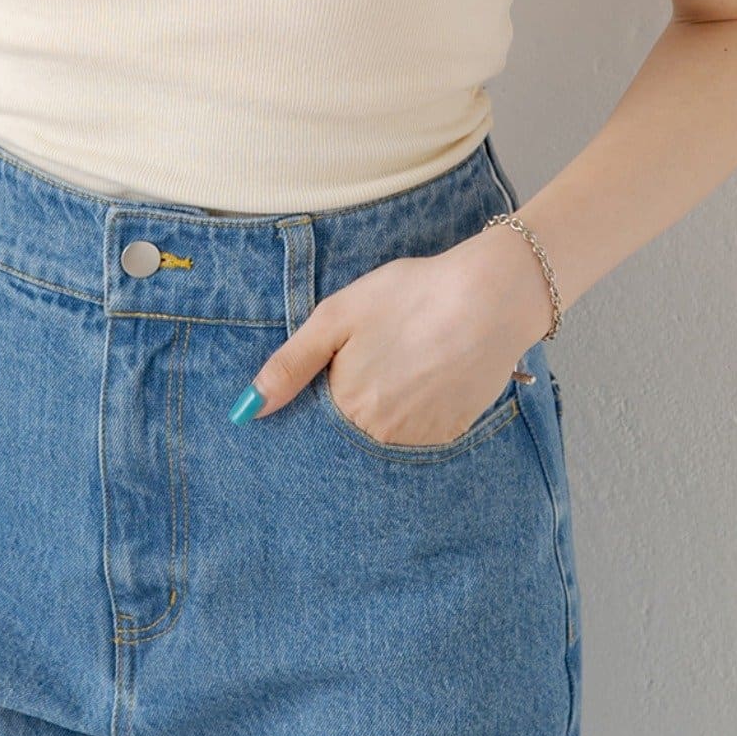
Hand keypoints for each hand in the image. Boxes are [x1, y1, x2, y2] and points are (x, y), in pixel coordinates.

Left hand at [231, 226, 552, 442]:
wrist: (490, 297)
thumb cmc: (409, 296)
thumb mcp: (337, 316)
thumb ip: (290, 365)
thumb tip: (246, 411)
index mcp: (346, 405)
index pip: (314, 423)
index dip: (322, 395)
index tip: (339, 370)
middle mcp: (380, 435)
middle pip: (350, 431)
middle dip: (353, 403)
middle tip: (382, 359)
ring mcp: (419, 439)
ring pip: (384, 434)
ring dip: (386, 409)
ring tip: (407, 362)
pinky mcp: (452, 434)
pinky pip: (420, 434)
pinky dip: (418, 411)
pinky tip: (429, 374)